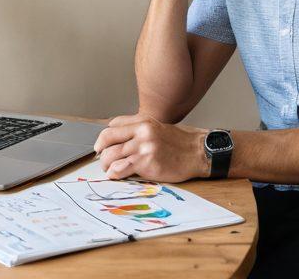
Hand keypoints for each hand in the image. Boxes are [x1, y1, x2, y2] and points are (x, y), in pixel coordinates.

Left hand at [94, 114, 209, 182]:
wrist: (198, 152)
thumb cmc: (180, 142)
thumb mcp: (158, 127)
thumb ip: (137, 127)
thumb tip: (116, 131)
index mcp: (143, 122)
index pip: (113, 126)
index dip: (103, 138)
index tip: (101, 146)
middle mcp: (142, 133)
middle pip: (108, 139)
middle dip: (101, 151)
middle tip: (101, 158)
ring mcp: (144, 148)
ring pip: (111, 155)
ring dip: (105, 164)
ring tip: (109, 169)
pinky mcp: (147, 163)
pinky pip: (121, 168)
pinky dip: (114, 173)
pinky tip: (115, 175)